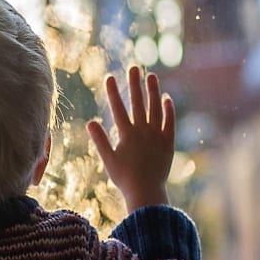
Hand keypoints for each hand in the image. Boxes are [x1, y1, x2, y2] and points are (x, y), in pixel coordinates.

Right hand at [88, 65, 175, 211]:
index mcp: (126, 135)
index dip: (113, 92)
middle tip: (134, 68)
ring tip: (151, 76)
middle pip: (138, 103)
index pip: (118, 108)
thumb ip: (100, 140)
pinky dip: (168, 109)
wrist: (146, 191)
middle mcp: (142, 131)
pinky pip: (169, 122)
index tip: (110, 77)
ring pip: (155, 108)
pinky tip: (166, 98)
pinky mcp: (168, 142)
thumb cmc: (124, 178)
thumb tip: (90, 122)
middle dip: (134, 84)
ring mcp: (156, 135)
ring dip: (153, 91)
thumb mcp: (108, 160)